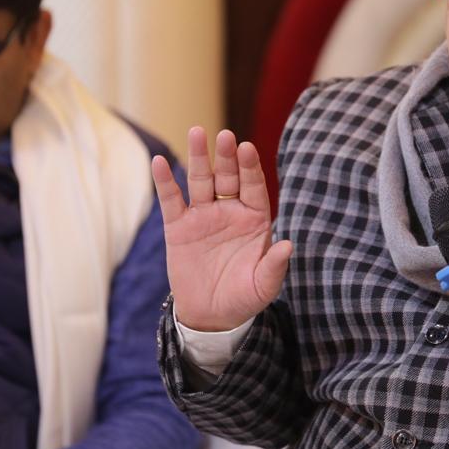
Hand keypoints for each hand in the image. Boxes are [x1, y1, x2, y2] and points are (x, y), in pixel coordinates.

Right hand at [152, 127, 292, 330]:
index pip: (253, 187)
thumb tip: (288, 245)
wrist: (211, 316)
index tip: (247, 148)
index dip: (250, 168)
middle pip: (228, 177)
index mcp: (254, 219)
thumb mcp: (262, 286)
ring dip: (198, 157)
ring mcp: (203, 216)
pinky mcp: (178, 227)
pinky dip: (166, 181)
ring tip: (196, 132)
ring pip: (200, 181)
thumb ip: (274, 266)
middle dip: (226, 156)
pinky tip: (160, 161)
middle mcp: (230, 211)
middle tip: (224, 135)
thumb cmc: (244, 298)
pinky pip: (172, 200)